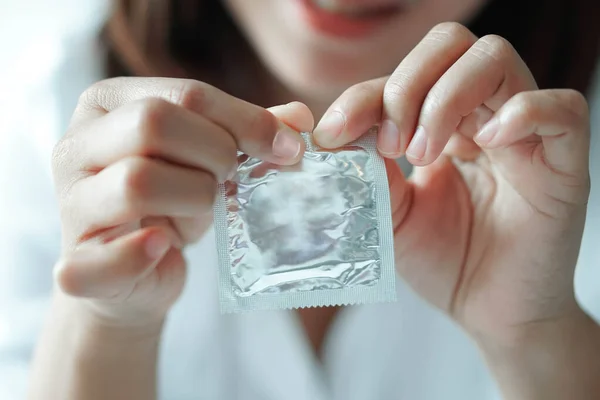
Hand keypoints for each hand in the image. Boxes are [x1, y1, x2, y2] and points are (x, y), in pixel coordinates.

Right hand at [52, 77, 312, 326]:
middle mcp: (77, 145)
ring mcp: (71, 204)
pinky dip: (140, 254)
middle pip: (153, 123)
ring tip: (209, 207)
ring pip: (137, 181)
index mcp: (108, 105)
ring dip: (194, 197)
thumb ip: (249, 134)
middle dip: (216, 153)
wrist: (136, 274)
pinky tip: (164, 246)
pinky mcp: (74, 262)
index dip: (246, 120)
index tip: (290, 148)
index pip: (184, 94)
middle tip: (235, 178)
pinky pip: (102, 258)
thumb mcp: (210, 160)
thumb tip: (300, 118)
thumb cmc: (174, 205)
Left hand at [314, 23, 590, 347]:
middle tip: (391, 145)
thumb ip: (369, 171)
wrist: (490, 313)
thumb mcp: (390, 213)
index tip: (334, 134)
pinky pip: (561, 108)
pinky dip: (521, 112)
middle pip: (451, 46)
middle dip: (406, 86)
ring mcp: (525, 135)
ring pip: (494, 60)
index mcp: (445, 124)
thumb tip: (339, 134)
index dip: (365, 94)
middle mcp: (484, 117)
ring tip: (423, 155)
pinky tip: (485, 144)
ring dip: (445, 100)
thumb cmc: (442, 261)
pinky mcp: (563, 163)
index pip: (406, 75)